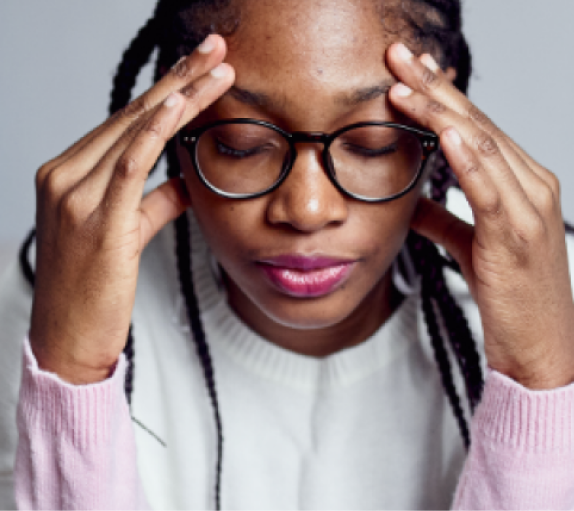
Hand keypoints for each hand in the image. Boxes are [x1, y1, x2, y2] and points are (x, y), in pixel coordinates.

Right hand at [30, 35, 235, 383]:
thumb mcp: (122, 237)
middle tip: (215, 48)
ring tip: (217, 68)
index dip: (162, 92)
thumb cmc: (90, 294)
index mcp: (62, 176)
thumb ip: (150, 204)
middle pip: (128, 116)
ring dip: (179, 96)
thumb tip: (185, 182)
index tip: (197, 68)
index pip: (120, 124)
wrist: (65, 343)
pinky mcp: (95, 222)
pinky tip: (179, 104)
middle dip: (177, 79)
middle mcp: (61, 178)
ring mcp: (73, 198)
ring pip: (132, 132)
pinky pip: (128, 166)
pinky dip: (154, 131)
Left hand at [387, 42, 573, 389]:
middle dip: (433, 87)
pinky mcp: (518, 235)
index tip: (405, 69)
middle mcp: (532, 185)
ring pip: (480, 145)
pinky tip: (445, 132)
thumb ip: (443, 218)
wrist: (540, 347)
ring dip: (438, 111)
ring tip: (401, 83)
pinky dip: (467, 156)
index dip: (439, 94)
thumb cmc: (509, 295)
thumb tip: (411, 201)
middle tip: (396, 56)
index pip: (475, 126)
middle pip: (476, 123)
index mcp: (521, 183)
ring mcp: (530, 207)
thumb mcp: (467, 245)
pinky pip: (490, 188)